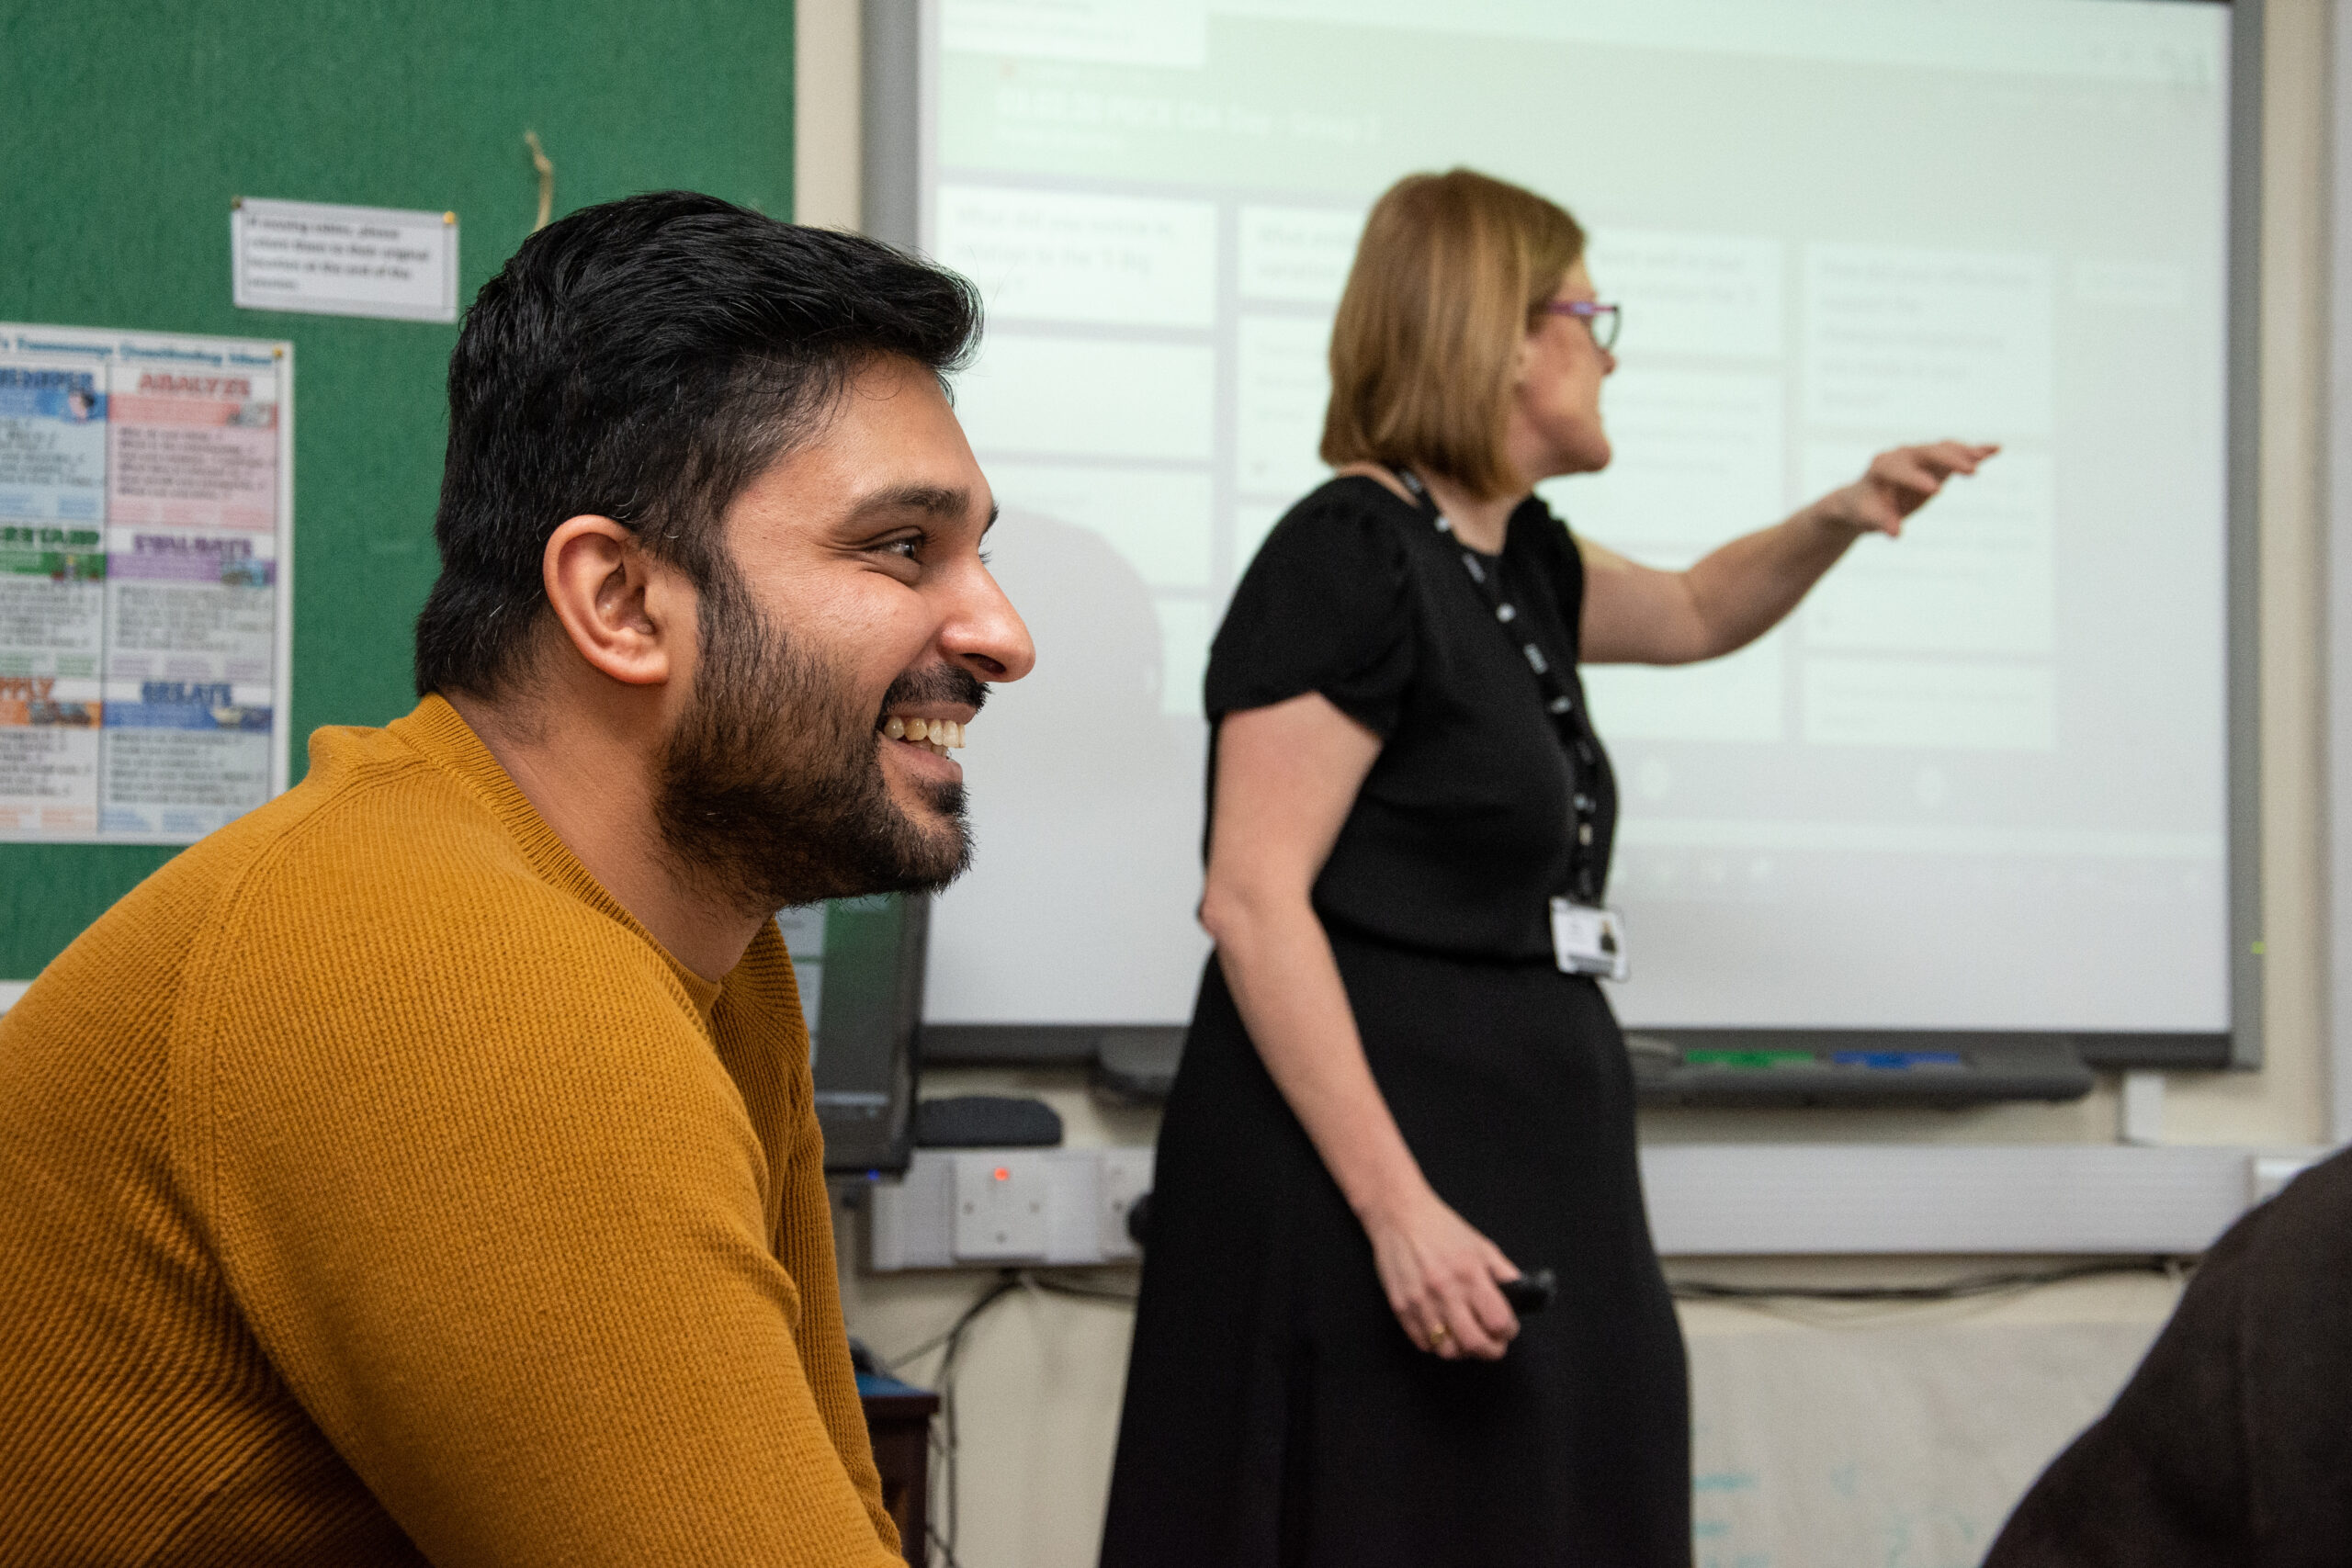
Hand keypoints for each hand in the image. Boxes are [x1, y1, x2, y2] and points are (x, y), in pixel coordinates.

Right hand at [1363, 1186, 1522, 1360]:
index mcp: (1470, 1273)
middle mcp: (1445, 1291)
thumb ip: (1504, 1273)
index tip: (1507, 1329)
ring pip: (1447, 1350)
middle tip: (1493, 1345)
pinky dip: (1437, 1344)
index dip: (1508, 1331)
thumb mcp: (1482, 1245)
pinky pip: (1422, 1343)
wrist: (1399, 1216)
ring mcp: (1420, 1302)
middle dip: (1491, 1351)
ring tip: (1466, 1339)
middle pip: (1474, 1343)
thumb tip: (1523, 1296)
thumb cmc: (1443, 1229)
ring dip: (1462, 1351)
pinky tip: (1443, 1331)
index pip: (1498, 1321)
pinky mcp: (1401, 1308)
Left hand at [1817, 441, 1998, 538]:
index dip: (1916, 479)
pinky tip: (1996, 449)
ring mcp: (1919, 456)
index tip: (1935, 491)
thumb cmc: (1864, 509)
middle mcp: (1901, 456)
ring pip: (1944, 450)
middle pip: (1928, 453)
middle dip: (1949, 460)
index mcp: (1882, 467)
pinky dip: (1974, 451)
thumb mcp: (1868, 518)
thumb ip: (1881, 522)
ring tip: (1984, 458)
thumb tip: (1895, 534)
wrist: (1863, 499)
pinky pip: (1956, 453)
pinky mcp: (1934, 461)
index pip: (1900, 470)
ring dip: (1965, 453)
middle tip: (1971, 471)